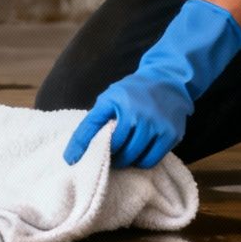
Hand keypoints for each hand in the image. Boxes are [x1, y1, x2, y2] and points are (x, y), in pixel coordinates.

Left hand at [63, 0, 240, 168]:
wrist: (168, 80)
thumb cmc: (134, 91)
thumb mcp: (111, 96)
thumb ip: (98, 117)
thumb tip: (80, 146)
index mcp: (117, 102)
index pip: (92, 127)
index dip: (79, 145)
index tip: (69, 160)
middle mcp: (137, 114)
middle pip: (116, 148)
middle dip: (109, 155)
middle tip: (107, 156)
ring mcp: (156, 125)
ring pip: (134, 157)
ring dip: (126, 160)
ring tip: (123, 155)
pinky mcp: (171, 135)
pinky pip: (151, 160)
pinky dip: (142, 161)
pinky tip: (139, 154)